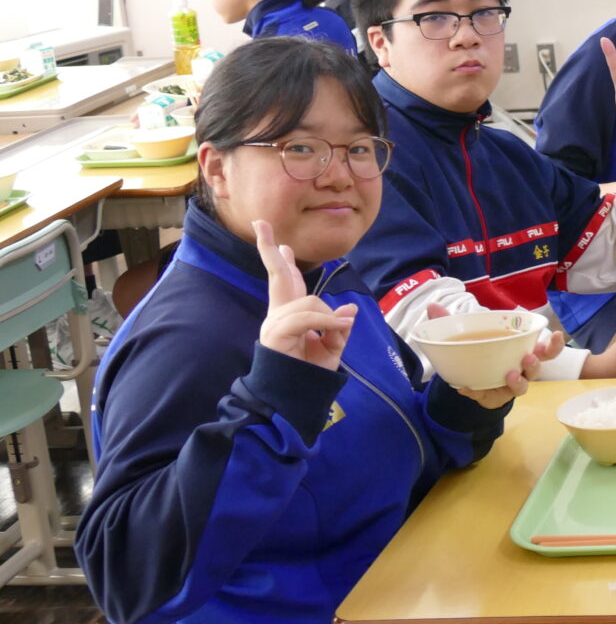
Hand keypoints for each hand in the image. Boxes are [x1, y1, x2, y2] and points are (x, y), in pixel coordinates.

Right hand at [254, 219, 355, 370]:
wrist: (295, 399)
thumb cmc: (311, 374)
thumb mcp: (333, 346)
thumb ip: (339, 326)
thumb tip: (346, 309)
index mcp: (291, 314)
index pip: (287, 282)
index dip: (285, 262)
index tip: (280, 244)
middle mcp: (278, 314)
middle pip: (277, 276)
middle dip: (267, 249)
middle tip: (260, 224)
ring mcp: (274, 323)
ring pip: (308, 302)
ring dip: (329, 316)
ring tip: (340, 330)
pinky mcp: (275, 334)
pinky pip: (306, 317)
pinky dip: (325, 321)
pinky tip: (336, 328)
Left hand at [424, 303, 563, 406]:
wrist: (468, 378)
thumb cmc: (478, 351)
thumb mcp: (466, 333)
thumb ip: (449, 321)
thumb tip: (432, 306)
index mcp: (522, 349)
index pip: (546, 349)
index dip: (554, 344)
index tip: (558, 335)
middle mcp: (522, 369)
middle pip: (539, 367)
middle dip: (538, 362)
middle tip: (529, 356)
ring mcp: (510, 385)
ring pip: (523, 386)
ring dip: (518, 380)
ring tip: (511, 373)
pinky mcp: (495, 398)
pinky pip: (491, 397)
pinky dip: (478, 391)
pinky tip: (467, 386)